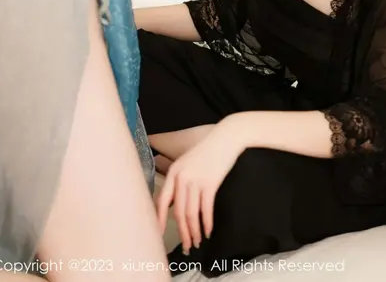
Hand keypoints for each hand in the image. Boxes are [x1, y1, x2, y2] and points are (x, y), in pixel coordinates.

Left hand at [155, 123, 242, 253]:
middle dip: (182, 232)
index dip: (159, 220)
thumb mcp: (187, 162)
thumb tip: (173, 205)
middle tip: (185, 246)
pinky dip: (206, 223)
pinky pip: (206, 209)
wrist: (226, 138)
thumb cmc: (208, 151)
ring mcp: (196, 180)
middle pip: (178, 212)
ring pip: (191, 214)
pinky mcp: (210, 183)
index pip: (162, 201)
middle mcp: (182, 177)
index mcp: (174, 172)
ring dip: (194, 231)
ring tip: (197, 242)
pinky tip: (208, 231)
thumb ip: (179, 181)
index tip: (158, 235)